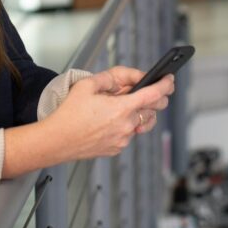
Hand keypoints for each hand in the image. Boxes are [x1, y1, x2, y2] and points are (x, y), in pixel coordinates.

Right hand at [45, 67, 174, 159]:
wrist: (57, 141)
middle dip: (156, 99)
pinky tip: (110, 121)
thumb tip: (123, 81)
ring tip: (123, 107)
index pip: (154, 94)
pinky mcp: (117, 148)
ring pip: (141, 123)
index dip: (165, 85)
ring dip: (139, 113)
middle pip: (153, 110)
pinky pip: (128, 134)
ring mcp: (123, 139)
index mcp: (121, 108)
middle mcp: (126, 125)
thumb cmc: (69, 114)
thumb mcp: (86, 85)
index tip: (170, 79)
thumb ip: (108, 78)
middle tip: (150, 90)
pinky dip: (125, 125)